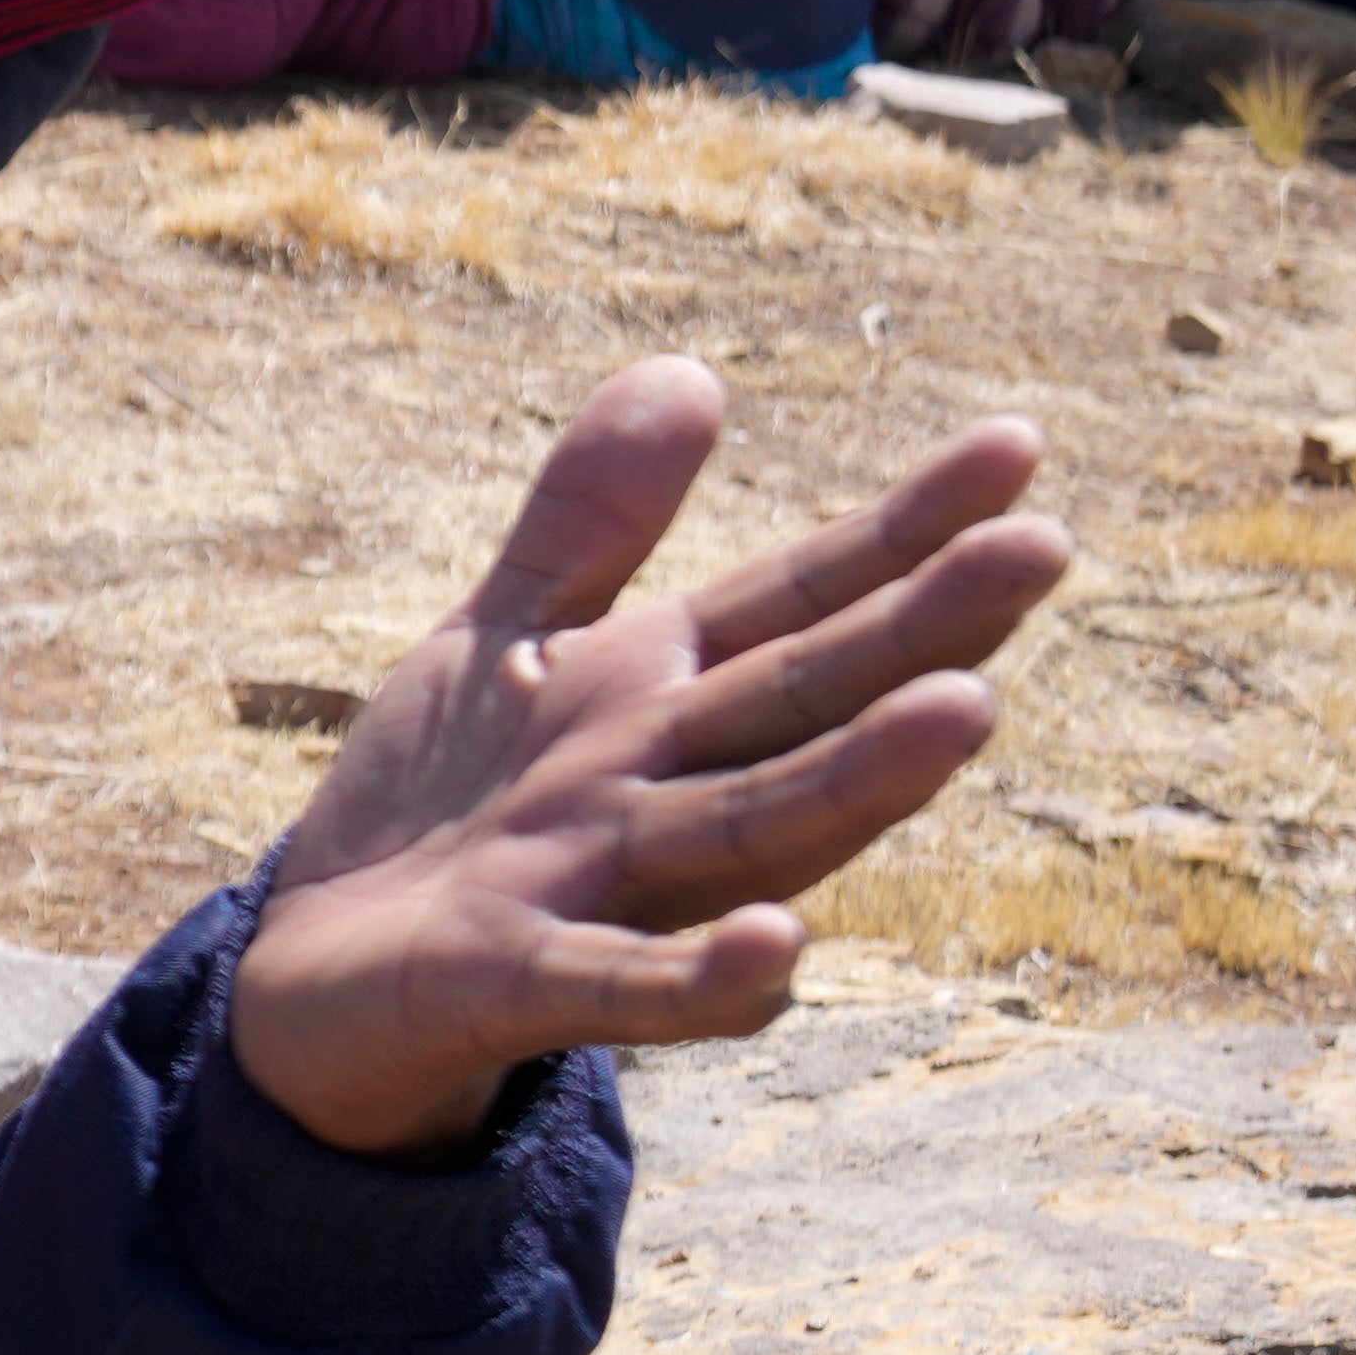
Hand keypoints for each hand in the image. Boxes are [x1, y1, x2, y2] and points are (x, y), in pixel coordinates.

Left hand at [229, 363, 1066, 1158]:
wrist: (311, 979)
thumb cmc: (439, 806)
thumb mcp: (508, 635)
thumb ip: (593, 518)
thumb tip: (694, 369)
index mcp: (658, 694)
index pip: (803, 599)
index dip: (904, 527)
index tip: (1019, 442)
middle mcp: (659, 788)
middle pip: (807, 701)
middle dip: (924, 632)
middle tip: (1044, 549)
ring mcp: (602, 890)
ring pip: (750, 827)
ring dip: (858, 779)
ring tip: (969, 708)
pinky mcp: (523, 985)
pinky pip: (622, 986)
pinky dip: (698, 978)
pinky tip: (780, 949)